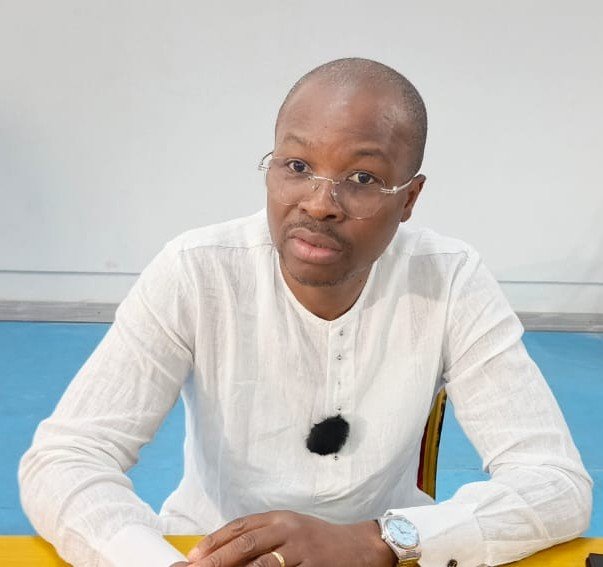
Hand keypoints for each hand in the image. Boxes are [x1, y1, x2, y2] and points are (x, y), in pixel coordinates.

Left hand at [185, 510, 395, 566]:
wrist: (359, 546)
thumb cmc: (320, 540)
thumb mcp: (291, 530)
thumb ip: (264, 536)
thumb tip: (227, 552)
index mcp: (279, 518)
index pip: (240, 526)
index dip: (215, 540)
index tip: (194, 557)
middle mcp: (288, 529)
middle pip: (246, 544)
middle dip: (217, 559)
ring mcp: (301, 549)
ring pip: (261, 564)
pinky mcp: (314, 566)